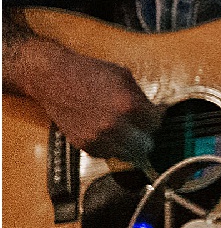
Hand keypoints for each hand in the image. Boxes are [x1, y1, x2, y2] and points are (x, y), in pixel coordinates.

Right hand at [20, 40, 161, 166]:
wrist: (55, 80)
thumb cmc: (90, 74)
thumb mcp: (124, 77)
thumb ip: (141, 97)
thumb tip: (157, 111)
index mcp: (129, 105)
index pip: (156, 124)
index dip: (155, 118)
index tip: (152, 116)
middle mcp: (114, 125)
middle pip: (145, 145)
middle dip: (146, 135)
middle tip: (143, 128)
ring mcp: (98, 137)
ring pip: (127, 154)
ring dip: (129, 144)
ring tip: (125, 131)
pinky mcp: (84, 144)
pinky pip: (107, 154)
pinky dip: (111, 146)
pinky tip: (108, 133)